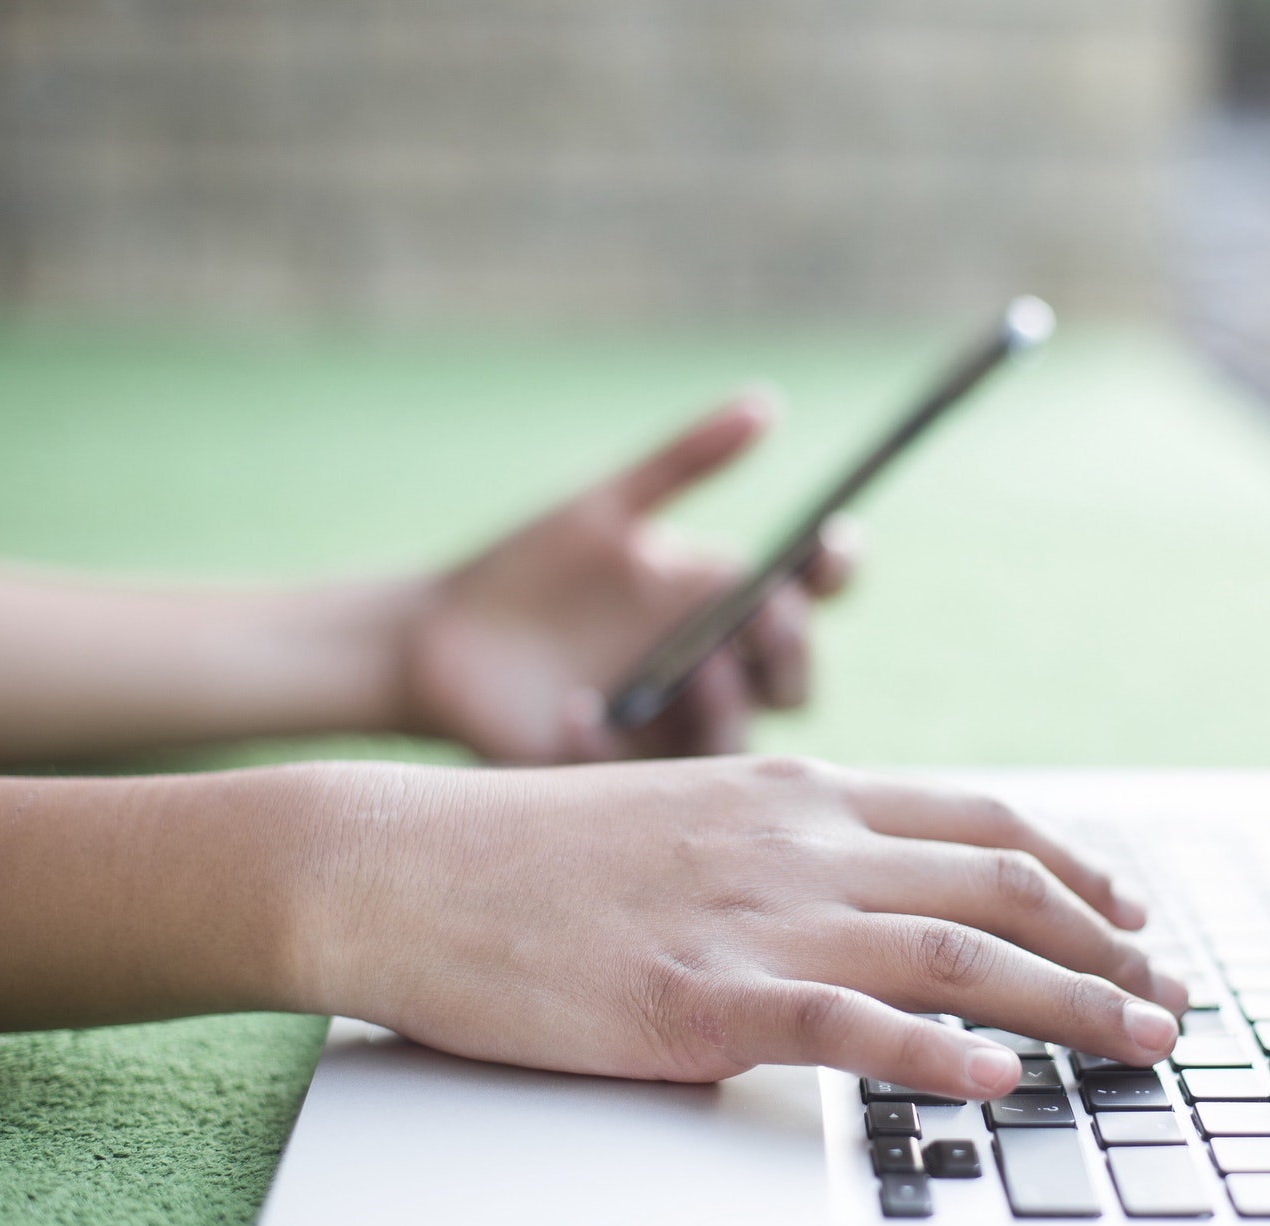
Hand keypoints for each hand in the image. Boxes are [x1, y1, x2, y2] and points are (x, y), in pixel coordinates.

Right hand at [297, 757, 1187, 1098]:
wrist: (403, 863)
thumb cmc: (531, 852)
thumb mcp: (686, 817)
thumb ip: (782, 849)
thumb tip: (862, 901)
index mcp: (796, 795)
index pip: (980, 822)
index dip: (1076, 867)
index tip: (1133, 910)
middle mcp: (798, 842)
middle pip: (999, 887)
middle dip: (1108, 945)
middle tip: (1174, 996)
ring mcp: (754, 918)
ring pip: (955, 955)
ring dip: (1070, 1002)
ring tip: (1144, 1043)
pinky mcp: (698, 999)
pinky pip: (845, 1027)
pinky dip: (934, 1056)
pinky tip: (996, 1083)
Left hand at [399, 392, 855, 762]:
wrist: (436, 637)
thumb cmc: (527, 569)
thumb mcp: (606, 508)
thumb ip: (686, 460)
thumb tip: (767, 403)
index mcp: (721, 605)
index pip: (808, 596)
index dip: (833, 572)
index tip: (826, 541)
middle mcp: (714, 672)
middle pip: (793, 680)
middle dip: (792, 648)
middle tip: (763, 613)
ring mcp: (670, 731)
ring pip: (739, 743)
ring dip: (732, 705)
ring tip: (698, 667)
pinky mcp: (616, 778)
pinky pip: (639, 778)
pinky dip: (610, 744)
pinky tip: (575, 709)